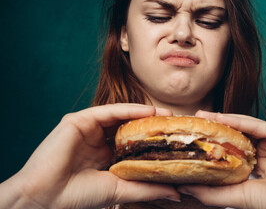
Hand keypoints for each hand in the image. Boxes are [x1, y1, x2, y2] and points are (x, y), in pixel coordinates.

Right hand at [0, 104, 179, 208]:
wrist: (46, 198)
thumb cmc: (79, 197)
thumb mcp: (120, 190)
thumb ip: (146, 188)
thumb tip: (176, 193)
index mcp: (105, 156)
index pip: (133, 142)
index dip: (152, 139)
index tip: (174, 139)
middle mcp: (97, 140)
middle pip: (128, 126)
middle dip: (150, 124)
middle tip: (173, 123)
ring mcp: (88, 129)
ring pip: (120, 116)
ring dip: (143, 113)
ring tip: (165, 114)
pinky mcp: (78, 120)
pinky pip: (107, 111)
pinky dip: (128, 109)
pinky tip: (147, 110)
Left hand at [178, 111, 265, 208]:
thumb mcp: (239, 195)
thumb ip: (213, 191)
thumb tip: (184, 186)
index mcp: (259, 162)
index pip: (233, 147)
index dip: (214, 142)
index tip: (194, 137)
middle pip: (237, 133)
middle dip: (216, 127)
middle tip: (194, 121)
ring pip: (246, 126)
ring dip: (223, 120)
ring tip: (203, 116)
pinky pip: (258, 125)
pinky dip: (239, 121)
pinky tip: (221, 118)